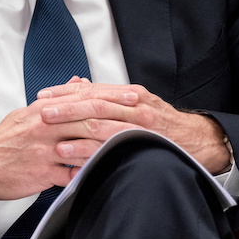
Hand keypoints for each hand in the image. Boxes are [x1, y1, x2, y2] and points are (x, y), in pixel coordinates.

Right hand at [0, 78, 132, 200]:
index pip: (84, 99)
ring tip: (134, 146)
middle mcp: (46, 126)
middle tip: (143, 118)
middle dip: (119, 118)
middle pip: (89, 119)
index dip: (111, 97)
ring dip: (110, 146)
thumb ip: (57, 97)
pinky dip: (90, 172)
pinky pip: (71, 173)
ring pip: (84, 145)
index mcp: (44, 110)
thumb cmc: (5, 140)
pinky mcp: (42, 172)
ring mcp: (44, 150)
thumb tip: (79, 83)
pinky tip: (107, 172)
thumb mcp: (28, 112)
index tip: (133, 96)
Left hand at [36, 80, 231, 174]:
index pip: (92, 89)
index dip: (66, 92)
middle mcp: (134, 104)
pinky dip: (89, 151)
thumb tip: (79, 85)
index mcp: (130, 93)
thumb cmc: (163, 123)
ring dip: (74, 130)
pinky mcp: (142, 143)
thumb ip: (109, 96)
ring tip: (52, 134)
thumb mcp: (137, 102)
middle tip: (42, 111)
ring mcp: (139, 124)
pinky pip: (111, 147)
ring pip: (101, 124)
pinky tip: (72, 154)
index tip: (44, 95)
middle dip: (65, 107)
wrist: (197, 140)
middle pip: (94, 103)